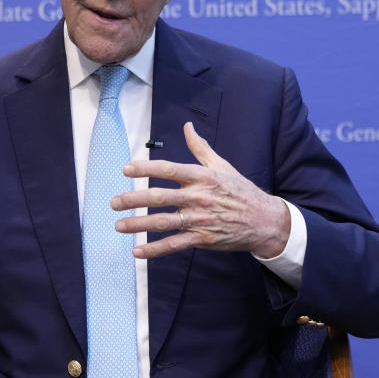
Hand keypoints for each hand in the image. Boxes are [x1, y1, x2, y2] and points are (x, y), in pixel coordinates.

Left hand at [111, 122, 289, 258]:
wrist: (264, 220)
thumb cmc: (241, 190)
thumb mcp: (222, 165)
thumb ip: (200, 148)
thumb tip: (187, 127)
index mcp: (202, 177)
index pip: (168, 169)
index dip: (145, 168)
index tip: (126, 169)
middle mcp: (198, 197)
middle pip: (160, 197)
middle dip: (134, 199)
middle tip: (114, 202)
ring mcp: (200, 219)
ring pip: (163, 222)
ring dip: (139, 224)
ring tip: (119, 225)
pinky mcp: (203, 239)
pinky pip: (174, 244)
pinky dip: (155, 249)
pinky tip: (138, 251)